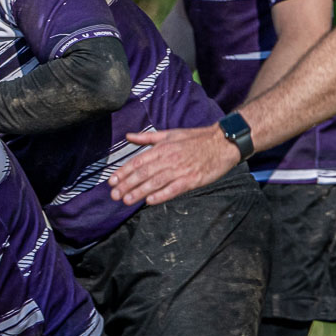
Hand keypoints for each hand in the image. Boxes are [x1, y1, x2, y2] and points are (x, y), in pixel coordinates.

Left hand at [108, 126, 239, 205]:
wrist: (223, 142)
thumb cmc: (195, 139)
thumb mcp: (169, 134)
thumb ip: (147, 137)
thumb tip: (128, 136)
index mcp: (161, 148)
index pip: (137, 162)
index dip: (123, 172)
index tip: (111, 181)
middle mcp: (168, 159)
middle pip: (143, 174)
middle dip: (126, 185)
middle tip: (114, 195)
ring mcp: (180, 170)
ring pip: (155, 182)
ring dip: (139, 192)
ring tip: (126, 200)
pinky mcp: (192, 179)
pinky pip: (174, 189)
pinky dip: (161, 195)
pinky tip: (149, 201)